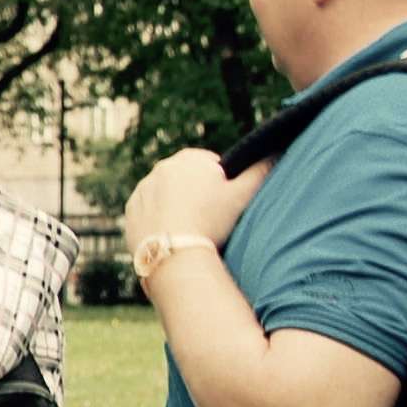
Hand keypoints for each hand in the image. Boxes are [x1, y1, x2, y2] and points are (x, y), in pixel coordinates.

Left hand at [122, 149, 270, 256]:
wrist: (173, 253)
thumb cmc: (211, 221)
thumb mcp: (243, 195)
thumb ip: (261, 171)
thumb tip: (276, 153)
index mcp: (188, 158)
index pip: (210, 164)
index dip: (221, 183)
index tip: (224, 202)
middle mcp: (160, 168)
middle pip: (187, 179)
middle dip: (198, 193)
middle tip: (210, 217)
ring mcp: (142, 189)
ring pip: (167, 196)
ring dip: (177, 206)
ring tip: (192, 228)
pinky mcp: (130, 211)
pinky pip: (149, 212)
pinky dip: (159, 219)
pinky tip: (172, 233)